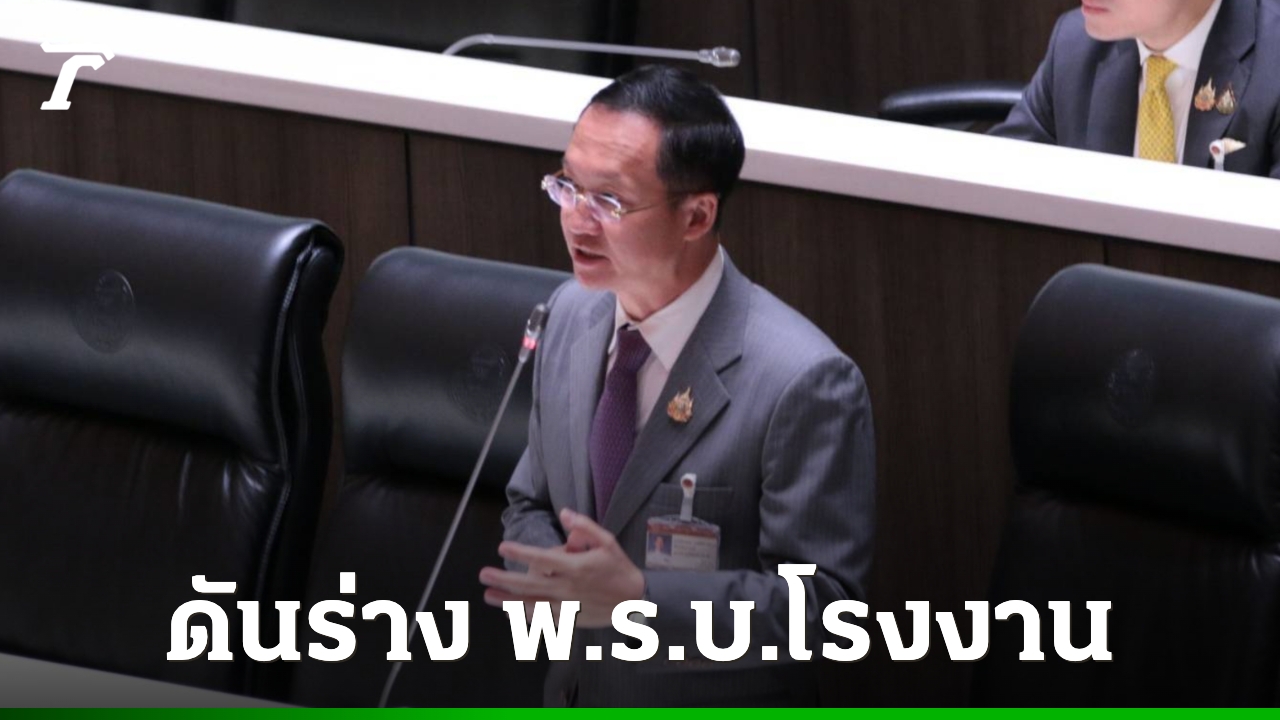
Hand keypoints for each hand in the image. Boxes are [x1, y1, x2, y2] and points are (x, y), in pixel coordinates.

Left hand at [479, 508, 644, 627]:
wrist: (634, 602)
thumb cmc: (619, 569)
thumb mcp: (607, 542)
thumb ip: (584, 527)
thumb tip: (564, 513)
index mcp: (576, 568)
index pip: (541, 559)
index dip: (520, 553)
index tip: (502, 547)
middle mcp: (568, 589)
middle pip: (528, 585)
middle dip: (503, 579)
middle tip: (484, 574)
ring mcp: (567, 607)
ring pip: (531, 605)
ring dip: (507, 600)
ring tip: (488, 595)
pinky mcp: (569, 619)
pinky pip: (542, 618)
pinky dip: (525, 615)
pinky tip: (510, 611)